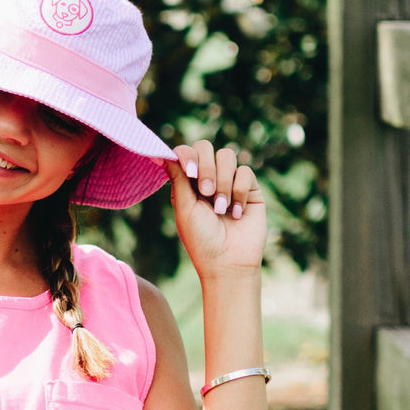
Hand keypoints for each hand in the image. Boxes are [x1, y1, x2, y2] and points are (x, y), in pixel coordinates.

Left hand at [165, 141, 266, 279]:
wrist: (228, 262)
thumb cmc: (202, 240)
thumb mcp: (185, 208)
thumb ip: (177, 178)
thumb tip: (160, 153)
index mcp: (187, 183)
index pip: (186, 152)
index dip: (187, 155)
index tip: (188, 172)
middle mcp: (208, 179)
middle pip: (206, 147)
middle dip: (205, 168)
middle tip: (206, 192)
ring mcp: (229, 182)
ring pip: (227, 156)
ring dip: (223, 182)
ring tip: (221, 208)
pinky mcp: (250, 189)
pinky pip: (245, 171)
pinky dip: (239, 191)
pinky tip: (237, 213)